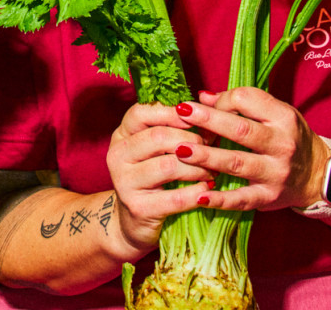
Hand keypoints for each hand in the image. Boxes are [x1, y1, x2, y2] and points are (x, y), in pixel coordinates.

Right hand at [104, 102, 215, 255]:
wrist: (136, 222)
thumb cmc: (154, 179)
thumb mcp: (157, 150)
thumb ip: (175, 128)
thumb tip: (210, 108)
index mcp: (122, 135)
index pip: (141, 112)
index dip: (171, 112)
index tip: (197, 117)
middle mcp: (118, 155)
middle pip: (158, 137)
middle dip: (192, 140)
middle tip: (212, 147)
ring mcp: (124, 182)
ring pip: (168, 166)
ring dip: (198, 167)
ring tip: (212, 170)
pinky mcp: (138, 208)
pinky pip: (175, 197)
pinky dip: (196, 192)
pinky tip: (207, 189)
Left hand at [175, 87, 324, 212]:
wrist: (319, 175)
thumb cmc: (291, 138)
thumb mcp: (276, 115)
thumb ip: (243, 105)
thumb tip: (203, 97)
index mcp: (283, 118)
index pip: (247, 100)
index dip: (221, 100)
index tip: (202, 105)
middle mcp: (282, 144)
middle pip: (240, 130)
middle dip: (208, 120)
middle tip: (180, 113)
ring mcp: (276, 173)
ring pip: (237, 163)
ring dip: (206, 157)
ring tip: (180, 150)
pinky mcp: (268, 198)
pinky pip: (242, 199)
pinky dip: (220, 199)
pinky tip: (200, 196)